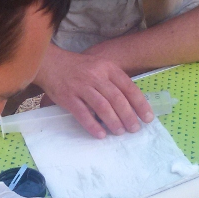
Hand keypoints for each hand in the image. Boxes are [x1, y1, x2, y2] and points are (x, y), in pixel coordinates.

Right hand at [35, 45, 152, 138]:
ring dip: (113, 121)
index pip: (128, 87)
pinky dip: (93, 125)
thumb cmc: (79, 68)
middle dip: (128, 116)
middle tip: (134, 129)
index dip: (140, 104)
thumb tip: (132, 104)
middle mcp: (96, 76)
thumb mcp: (100, 66)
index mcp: (107, 68)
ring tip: (119, 132)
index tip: (147, 118)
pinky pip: (82, 113)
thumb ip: (114, 81)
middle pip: (116, 99)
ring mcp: (81, 86)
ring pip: (102, 106)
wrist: (51, 63)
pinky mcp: (67, 97)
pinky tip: (101, 134)